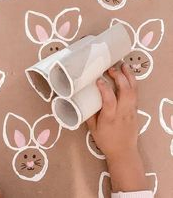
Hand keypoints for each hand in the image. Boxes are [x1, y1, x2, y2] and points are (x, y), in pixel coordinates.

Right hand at [87, 63, 148, 192]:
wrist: (124, 152)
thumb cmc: (106, 141)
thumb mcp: (93, 129)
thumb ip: (88, 113)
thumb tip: (83, 97)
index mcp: (110, 118)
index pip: (109, 101)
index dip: (105, 88)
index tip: (98, 79)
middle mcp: (123, 113)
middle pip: (126, 92)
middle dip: (119, 77)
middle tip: (110, 69)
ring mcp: (131, 111)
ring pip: (134, 91)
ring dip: (129, 76)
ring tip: (123, 65)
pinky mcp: (136, 110)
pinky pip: (136, 94)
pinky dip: (132, 82)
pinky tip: (128, 74)